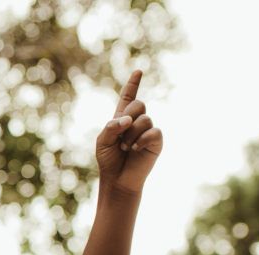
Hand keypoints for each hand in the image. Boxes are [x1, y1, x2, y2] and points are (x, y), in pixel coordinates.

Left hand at [96, 71, 162, 194]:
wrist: (118, 179)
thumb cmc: (109, 159)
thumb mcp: (102, 141)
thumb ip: (111, 127)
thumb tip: (127, 120)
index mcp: (122, 118)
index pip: (128, 97)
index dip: (133, 84)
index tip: (138, 71)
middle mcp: (137, 121)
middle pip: (138, 104)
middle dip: (127, 118)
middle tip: (120, 137)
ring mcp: (147, 130)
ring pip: (144, 119)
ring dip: (131, 134)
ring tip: (126, 148)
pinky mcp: (156, 140)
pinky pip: (153, 131)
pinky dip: (141, 140)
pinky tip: (135, 149)